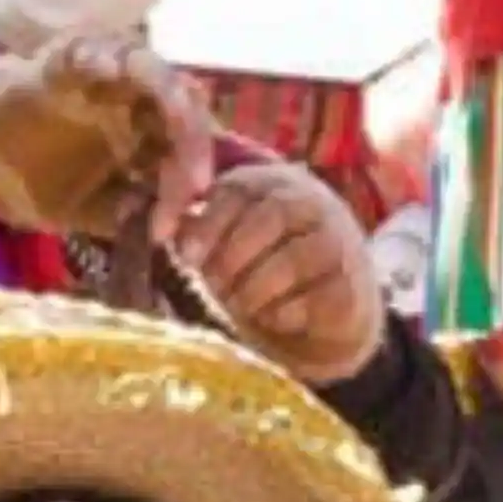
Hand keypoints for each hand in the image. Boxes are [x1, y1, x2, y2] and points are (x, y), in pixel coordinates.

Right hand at [0, 42, 180, 236]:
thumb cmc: (43, 178)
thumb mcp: (89, 209)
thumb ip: (125, 214)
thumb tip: (168, 228)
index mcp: (149, 131)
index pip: (190, 142)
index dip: (196, 171)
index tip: (191, 205)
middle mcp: (135, 97)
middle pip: (182, 102)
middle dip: (193, 139)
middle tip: (193, 179)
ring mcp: (102, 74)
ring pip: (148, 67)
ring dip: (165, 90)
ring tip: (178, 112)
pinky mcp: (60, 62)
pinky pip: (82, 53)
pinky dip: (97, 58)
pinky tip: (108, 71)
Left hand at [168, 161, 385, 380]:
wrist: (329, 311)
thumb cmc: (265, 267)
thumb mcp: (228, 239)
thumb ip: (193, 224)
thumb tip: (150, 221)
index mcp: (276, 184)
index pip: (241, 188)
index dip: (209, 222)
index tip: (185, 256)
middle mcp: (314, 204)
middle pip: (271, 216)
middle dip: (231, 256)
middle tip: (212, 285)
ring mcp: (340, 244)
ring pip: (292, 259)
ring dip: (253, 289)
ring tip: (237, 304)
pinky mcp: (352, 288)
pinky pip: (313, 299)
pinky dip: (281, 313)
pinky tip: (271, 317)